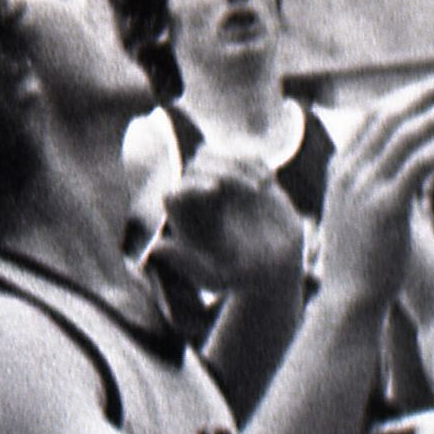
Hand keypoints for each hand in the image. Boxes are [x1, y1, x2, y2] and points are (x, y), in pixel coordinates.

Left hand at [155, 155, 304, 299]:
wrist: (277, 265)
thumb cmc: (243, 276)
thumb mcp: (216, 278)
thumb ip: (187, 265)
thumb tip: (156, 247)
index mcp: (186, 221)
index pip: (175, 192)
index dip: (191, 185)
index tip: (216, 189)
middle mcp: (199, 200)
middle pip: (196, 167)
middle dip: (225, 171)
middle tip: (254, 190)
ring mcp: (223, 185)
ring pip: (218, 156)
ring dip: (240, 163)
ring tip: (261, 185)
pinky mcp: (245, 177)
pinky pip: (240, 155)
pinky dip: (253, 162)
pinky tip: (268, 181)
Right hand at [314, 73, 433, 318]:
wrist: (348, 301)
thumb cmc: (362, 261)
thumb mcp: (362, 214)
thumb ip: (381, 187)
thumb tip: (409, 171)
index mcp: (341, 169)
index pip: (374, 116)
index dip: (407, 96)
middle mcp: (349, 172)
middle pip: (391, 116)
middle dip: (426, 92)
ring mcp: (364, 188)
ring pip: (407, 135)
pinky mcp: (385, 208)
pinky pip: (419, 165)